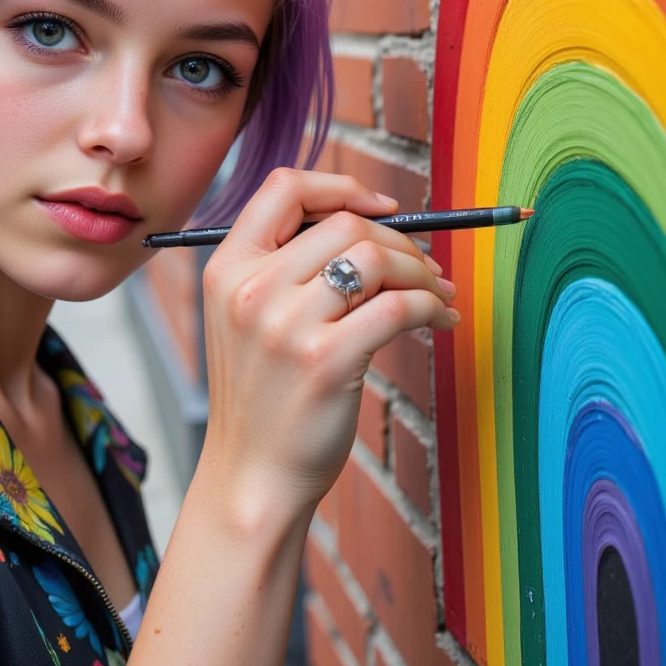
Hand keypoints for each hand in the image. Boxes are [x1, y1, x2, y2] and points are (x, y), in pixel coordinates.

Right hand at [199, 168, 458, 529]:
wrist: (251, 479)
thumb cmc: (262, 400)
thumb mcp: (247, 321)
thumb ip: (286, 270)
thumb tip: (369, 226)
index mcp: (226, 269)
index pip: (283, 188)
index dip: (341, 186)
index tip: (381, 207)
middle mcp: (251, 290)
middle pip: (344, 224)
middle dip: (399, 240)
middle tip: (426, 267)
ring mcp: (286, 326)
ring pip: (374, 258)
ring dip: (421, 272)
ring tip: (438, 296)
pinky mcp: (327, 361)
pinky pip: (398, 307)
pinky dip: (430, 307)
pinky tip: (439, 321)